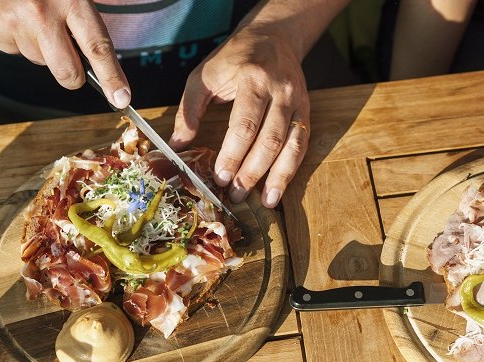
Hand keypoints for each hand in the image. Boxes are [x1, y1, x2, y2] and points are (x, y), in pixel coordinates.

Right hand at [0, 0, 130, 107]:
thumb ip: (85, 20)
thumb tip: (100, 60)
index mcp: (69, 0)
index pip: (97, 48)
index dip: (112, 77)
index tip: (121, 98)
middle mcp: (41, 15)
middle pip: (68, 72)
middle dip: (74, 76)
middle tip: (74, 62)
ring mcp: (13, 25)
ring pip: (40, 61)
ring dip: (42, 48)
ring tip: (33, 18)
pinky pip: (15, 51)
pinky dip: (19, 39)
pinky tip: (15, 17)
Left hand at [170, 23, 309, 208]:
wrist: (273, 37)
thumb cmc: (234, 59)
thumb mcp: (204, 75)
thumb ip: (189, 109)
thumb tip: (177, 146)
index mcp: (253, 79)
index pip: (244, 124)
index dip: (232, 155)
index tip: (220, 177)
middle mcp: (280, 91)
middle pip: (269, 139)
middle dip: (252, 172)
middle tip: (235, 193)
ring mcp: (297, 102)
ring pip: (291, 145)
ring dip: (277, 178)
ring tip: (264, 202)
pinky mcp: (306, 111)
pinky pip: (301, 145)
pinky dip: (290, 170)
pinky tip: (278, 190)